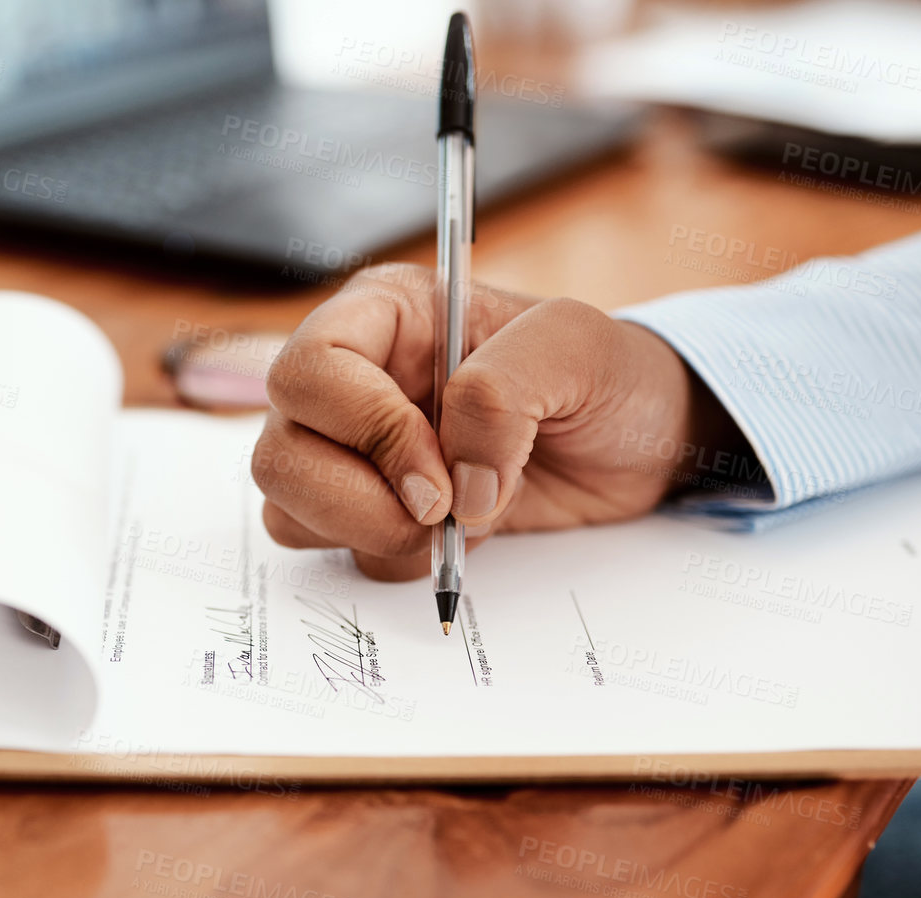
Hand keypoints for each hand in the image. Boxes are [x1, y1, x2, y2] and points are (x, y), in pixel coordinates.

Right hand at [251, 263, 745, 579]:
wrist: (640, 446)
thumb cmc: (610, 376)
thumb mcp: (576, 350)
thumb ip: (503, 395)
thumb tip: (455, 486)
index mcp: (385, 315)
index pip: (311, 368)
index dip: (364, 431)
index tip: (438, 479)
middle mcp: (352, 381)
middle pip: (280, 452)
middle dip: (360, 501)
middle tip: (444, 512)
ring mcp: (354, 451)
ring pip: (290, 508)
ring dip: (373, 534)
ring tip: (454, 523)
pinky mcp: (373, 508)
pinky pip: (332, 549)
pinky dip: (390, 559)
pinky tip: (455, 538)